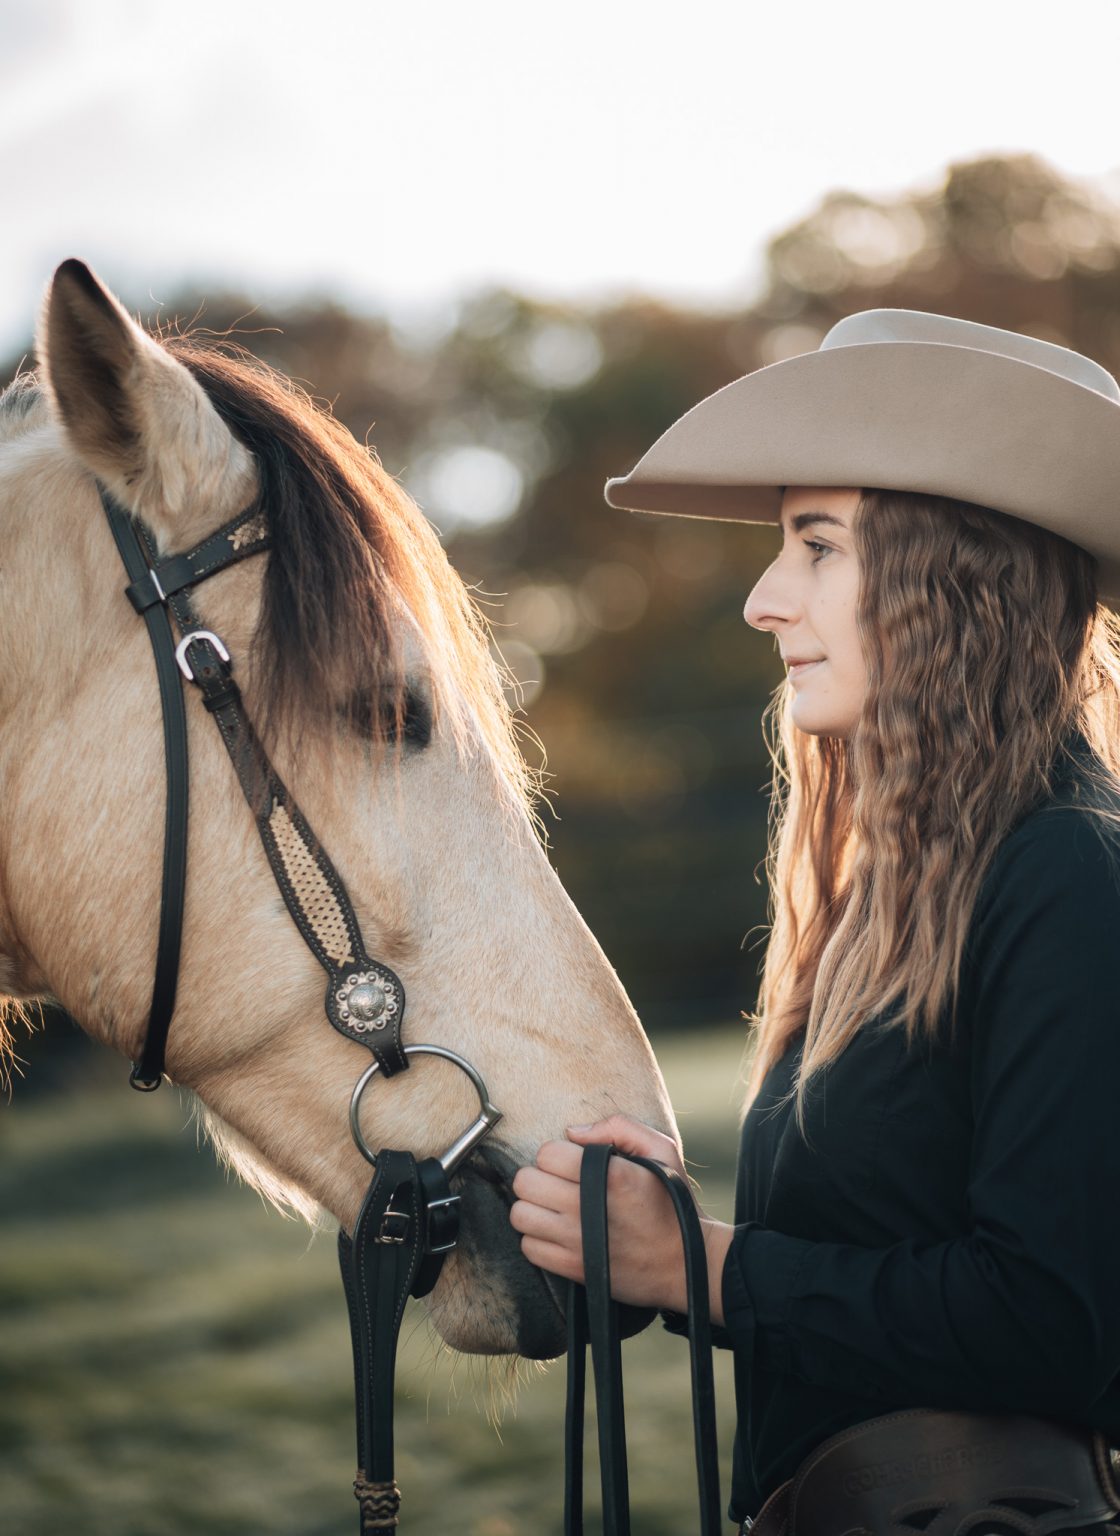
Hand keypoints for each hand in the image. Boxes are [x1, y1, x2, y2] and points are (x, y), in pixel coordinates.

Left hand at [510, 1114, 731, 1319]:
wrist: (686, 1262)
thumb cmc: (673, 1202)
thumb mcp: (661, 1150)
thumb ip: (619, 1126)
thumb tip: (572, 1132)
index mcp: (608, 1175)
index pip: (547, 1153)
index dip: (556, 1154)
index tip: (570, 1163)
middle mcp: (586, 1208)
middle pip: (525, 1182)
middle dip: (538, 1177)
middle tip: (557, 1183)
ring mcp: (576, 1242)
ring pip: (520, 1215)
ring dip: (533, 1207)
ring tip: (553, 1207)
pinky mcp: (572, 1269)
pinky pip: (528, 1248)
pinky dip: (537, 1238)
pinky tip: (556, 1232)